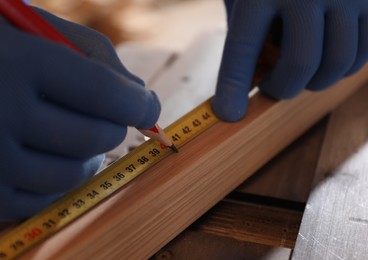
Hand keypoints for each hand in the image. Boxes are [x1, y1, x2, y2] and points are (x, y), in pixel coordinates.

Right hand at [0, 9, 159, 219]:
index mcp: (21, 62)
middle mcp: (0, 112)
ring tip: (77, 138)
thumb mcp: (45, 31)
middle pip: (95, 137)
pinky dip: (59, 183)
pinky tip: (53, 159)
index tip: (147, 109)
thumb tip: (145, 102)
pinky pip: (44, 201)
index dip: (138, 105)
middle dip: (112, 127)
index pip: (105, 94)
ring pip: (74, 175)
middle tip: (103, 117)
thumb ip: (99, 57)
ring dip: (90, 158)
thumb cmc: (10, 50)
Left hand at [213, 0, 367, 120]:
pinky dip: (342, 69)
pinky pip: (362, 52)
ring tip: (298, 74)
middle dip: (283, 88)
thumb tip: (252, 82)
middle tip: (271, 88)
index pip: (243, 47)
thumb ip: (249, 36)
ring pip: (338, 62)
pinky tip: (325, 63)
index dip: (233, 86)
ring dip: (315, 82)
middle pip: (301, 62)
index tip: (229, 113)